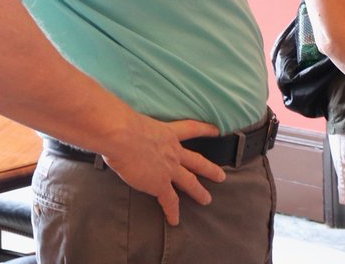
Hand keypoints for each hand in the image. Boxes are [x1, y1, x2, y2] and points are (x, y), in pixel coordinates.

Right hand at [100, 116, 226, 225]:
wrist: (122, 135)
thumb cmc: (122, 124)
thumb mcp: (135, 122)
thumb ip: (136, 129)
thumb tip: (122, 130)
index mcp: (167, 133)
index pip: (191, 129)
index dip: (205, 130)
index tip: (217, 131)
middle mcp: (172, 151)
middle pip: (197, 161)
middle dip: (210, 169)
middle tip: (222, 176)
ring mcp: (169, 168)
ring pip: (189, 182)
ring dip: (199, 192)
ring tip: (207, 200)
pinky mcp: (159, 184)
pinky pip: (169, 201)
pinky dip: (172, 212)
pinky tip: (174, 221)